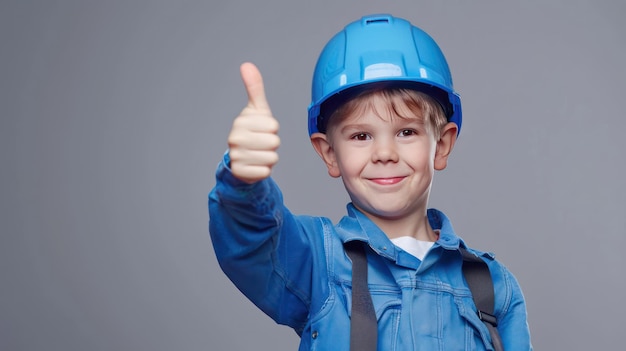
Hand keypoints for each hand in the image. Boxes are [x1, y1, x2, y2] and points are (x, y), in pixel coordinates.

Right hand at [227, 62, 279, 183]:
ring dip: (269, 157)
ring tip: (258, 154)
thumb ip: (254, 88)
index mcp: (240, 122)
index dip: (272, 129)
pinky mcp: (241, 173)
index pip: (273, 126)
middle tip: (260, 143)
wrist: (240, 158)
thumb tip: (247, 65)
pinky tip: (255, 165)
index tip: (261, 129)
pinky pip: (266, 172)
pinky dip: (264, 170)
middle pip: (274, 142)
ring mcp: (237, 157)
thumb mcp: (256, 110)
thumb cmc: (252, 130)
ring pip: (272, 157)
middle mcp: (235, 139)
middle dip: (271, 144)